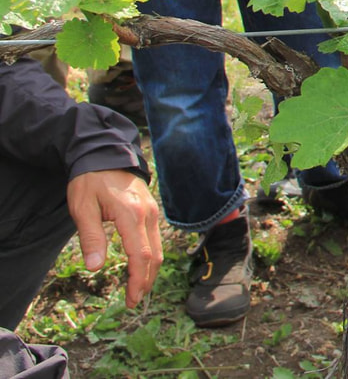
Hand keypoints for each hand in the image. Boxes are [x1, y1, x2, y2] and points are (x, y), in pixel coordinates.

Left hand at [66, 169, 162, 308]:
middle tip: (133, 301)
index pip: (140, 255)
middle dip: (145, 281)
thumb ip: (91, 238)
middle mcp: (147, 215)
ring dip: (149, 271)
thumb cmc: (90, 181)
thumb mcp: (83, 208)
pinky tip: (140, 266)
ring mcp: (152, 212)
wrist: (104, 154)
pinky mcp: (150, 210)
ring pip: (158, 249)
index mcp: (131, 215)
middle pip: (154, 256)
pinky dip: (150, 257)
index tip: (130, 300)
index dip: (136, 281)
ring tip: (137, 289)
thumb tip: (95, 267)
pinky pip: (155, 239)